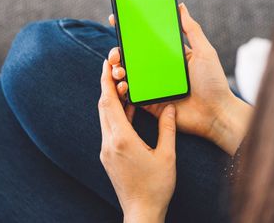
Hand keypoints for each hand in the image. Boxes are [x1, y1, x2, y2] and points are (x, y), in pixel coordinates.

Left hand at [98, 59, 175, 222]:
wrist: (142, 213)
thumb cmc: (157, 187)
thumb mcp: (167, 155)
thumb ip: (168, 128)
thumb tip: (170, 108)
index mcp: (122, 140)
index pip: (109, 103)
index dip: (106, 81)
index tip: (106, 64)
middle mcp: (109, 143)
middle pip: (103, 107)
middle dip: (107, 85)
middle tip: (114, 67)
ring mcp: (106, 150)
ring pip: (105, 117)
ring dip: (112, 100)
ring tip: (123, 84)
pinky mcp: (108, 157)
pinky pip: (110, 128)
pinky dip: (117, 115)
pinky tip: (128, 108)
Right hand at [108, 3, 251, 154]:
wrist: (216, 114)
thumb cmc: (214, 83)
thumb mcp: (205, 51)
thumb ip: (192, 29)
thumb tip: (180, 6)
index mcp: (170, 54)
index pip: (146, 38)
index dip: (130, 30)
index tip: (116, 19)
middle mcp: (158, 68)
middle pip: (132, 56)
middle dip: (118, 51)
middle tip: (115, 52)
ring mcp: (152, 85)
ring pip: (128, 74)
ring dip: (117, 69)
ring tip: (118, 69)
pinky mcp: (149, 102)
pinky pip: (131, 94)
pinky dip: (122, 89)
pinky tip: (122, 84)